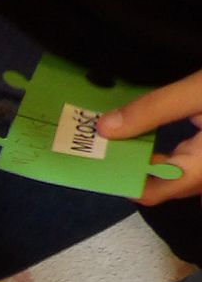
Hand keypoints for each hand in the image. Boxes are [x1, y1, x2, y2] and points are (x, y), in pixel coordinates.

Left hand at [97, 71, 201, 205]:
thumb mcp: (201, 90)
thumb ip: (155, 109)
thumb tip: (106, 128)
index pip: (149, 191)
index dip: (116, 179)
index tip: (89, 159)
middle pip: (159, 183)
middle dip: (127, 164)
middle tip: (93, 143)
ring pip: (173, 171)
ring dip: (143, 154)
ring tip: (111, 134)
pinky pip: (186, 159)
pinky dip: (164, 148)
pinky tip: (144, 128)